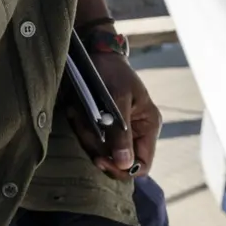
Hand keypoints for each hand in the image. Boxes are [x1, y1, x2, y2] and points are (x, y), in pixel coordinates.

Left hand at [66, 50, 161, 178]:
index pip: (142, 165)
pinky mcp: (104, 127)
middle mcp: (137, 133)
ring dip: (86, 135)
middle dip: (98, 147)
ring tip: (78, 113)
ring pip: (102, 151)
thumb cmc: (112, 73)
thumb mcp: (117, 100)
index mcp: (148, 127)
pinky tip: (77, 113)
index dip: (122, 169)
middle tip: (83, 127)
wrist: (98, 56)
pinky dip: (82, 129)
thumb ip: (121, 133)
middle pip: (117, 160)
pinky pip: (92, 140)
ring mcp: (120, 131)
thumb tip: (124, 163)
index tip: (100, 159)